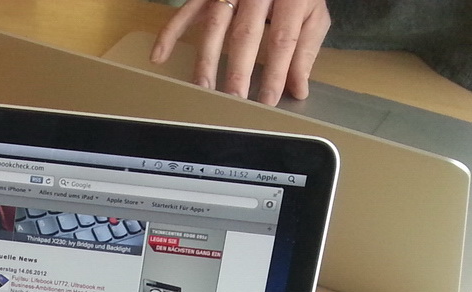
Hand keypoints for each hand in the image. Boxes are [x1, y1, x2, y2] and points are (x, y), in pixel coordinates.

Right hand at [150, 0, 331, 106]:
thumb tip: (298, 89)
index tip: (268, 100)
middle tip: (233, 100)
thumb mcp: (311, 14)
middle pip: (246, 33)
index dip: (276, 72)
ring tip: (204, 89)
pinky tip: (160, 56)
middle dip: (239, 69)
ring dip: (207, 59)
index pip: (283, 39)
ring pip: (215, 25)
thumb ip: (305, 51)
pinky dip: (170, 34)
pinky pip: (185, 12)